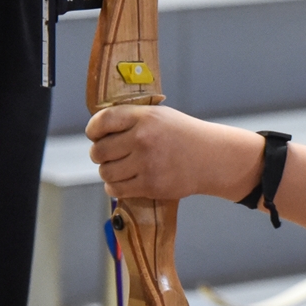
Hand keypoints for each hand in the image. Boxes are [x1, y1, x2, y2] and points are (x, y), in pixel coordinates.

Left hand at [87, 105, 262, 201]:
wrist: (212, 158)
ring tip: (118, 169)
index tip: (95, 135)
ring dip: (108, 172)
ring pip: (106, 172)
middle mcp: (143, 139)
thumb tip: (98, 133)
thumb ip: (131, 120)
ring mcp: (147, 164)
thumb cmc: (184, 136)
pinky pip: (117, 189)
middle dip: (99, 154)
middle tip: (108, 155)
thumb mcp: (160, 116)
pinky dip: (114, 188)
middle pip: (99, 151)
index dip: (93, 130)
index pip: (102, 121)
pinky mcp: (151, 185)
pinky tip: (122, 182)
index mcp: (145, 118)